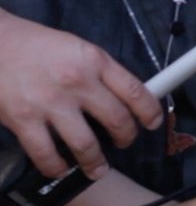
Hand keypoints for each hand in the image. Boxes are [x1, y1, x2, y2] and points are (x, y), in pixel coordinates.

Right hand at [0, 11, 163, 178]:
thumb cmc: (36, 45)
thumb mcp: (78, 48)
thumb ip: (101, 71)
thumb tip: (123, 96)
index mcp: (94, 61)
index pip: (135, 91)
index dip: (150, 111)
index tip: (154, 122)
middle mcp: (77, 82)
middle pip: (117, 119)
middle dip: (127, 137)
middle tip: (125, 142)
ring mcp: (50, 103)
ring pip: (86, 144)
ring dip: (96, 161)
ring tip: (98, 167)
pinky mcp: (23, 120)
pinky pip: (46, 154)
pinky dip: (57, 166)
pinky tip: (61, 167)